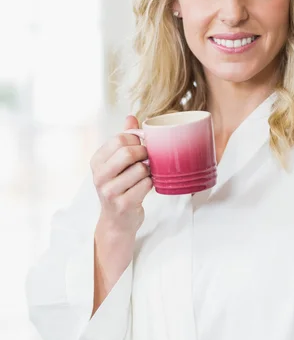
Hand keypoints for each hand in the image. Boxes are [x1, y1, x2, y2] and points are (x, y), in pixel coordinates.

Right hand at [90, 115, 152, 236]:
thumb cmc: (119, 187)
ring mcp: (110, 192)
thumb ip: (123, 139)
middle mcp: (99, 176)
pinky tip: (145, 187)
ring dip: (149, 171)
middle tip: (148, 159)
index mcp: (96, 161)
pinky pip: (146, 184)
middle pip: (129, 152)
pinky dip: (151, 183)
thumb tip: (130, 117)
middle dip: (144, 153)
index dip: (136, 140)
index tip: (141, 146)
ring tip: (145, 175)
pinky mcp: (124, 204)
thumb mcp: (116, 163)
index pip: (120, 138)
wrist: (116, 222)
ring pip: (140, 169)